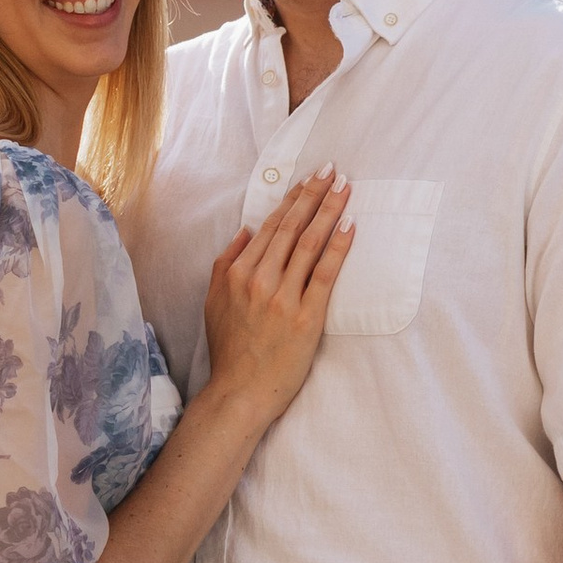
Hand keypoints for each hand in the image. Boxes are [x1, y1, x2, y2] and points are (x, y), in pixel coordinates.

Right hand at [200, 173, 352, 423]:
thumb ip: (226, 263)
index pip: (270, 226)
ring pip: (309, 243)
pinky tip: (349, 225)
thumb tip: (246, 232)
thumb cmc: (230, 351)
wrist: (240, 392)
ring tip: (345, 188)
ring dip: (329, 210)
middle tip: (332, 170)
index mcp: (237, 272)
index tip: (308, 179)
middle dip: (314, 194)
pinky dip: (338, 246)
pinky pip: (324, 273)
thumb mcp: (213, 302)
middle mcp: (258, 279)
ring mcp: (282, 297)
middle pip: (292, 227)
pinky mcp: (305, 317)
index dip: (292, 199)